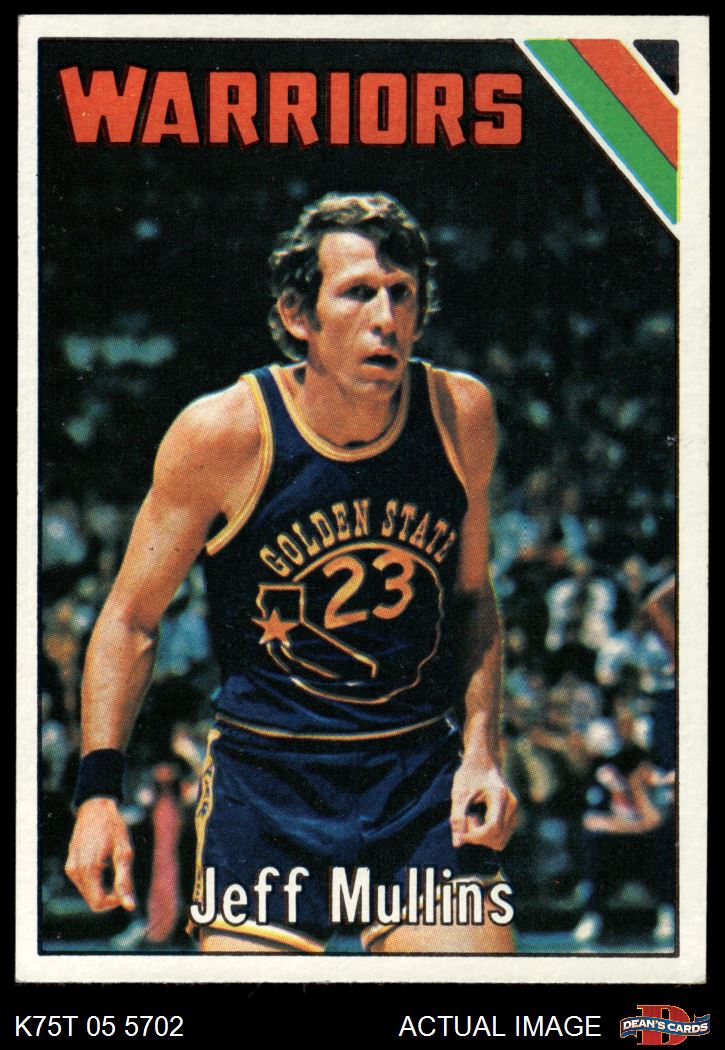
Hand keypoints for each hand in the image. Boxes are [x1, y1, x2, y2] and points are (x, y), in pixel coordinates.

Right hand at [65, 797, 135, 911]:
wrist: (96, 807)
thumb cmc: (113, 826)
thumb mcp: (124, 852)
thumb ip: (125, 881)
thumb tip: (129, 906)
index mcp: (88, 868)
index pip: (98, 903)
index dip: (114, 902)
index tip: (125, 887)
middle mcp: (75, 870)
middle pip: (92, 901)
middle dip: (109, 896)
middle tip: (122, 877)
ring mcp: (70, 867)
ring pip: (87, 893)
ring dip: (102, 888)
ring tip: (113, 867)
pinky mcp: (70, 864)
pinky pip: (83, 883)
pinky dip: (94, 881)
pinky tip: (104, 864)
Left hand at [450, 762, 517, 850]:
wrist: (482, 760)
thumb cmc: (470, 773)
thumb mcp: (459, 792)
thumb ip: (457, 817)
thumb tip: (458, 843)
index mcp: (500, 796)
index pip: (493, 827)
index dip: (475, 836)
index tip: (460, 833)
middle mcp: (512, 805)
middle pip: (498, 838)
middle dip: (479, 836)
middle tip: (467, 819)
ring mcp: (515, 811)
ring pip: (501, 840)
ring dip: (483, 837)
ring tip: (472, 817)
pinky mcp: (512, 815)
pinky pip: (501, 835)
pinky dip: (487, 834)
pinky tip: (478, 818)